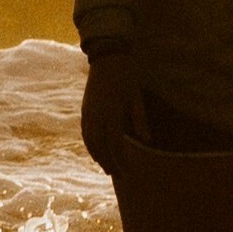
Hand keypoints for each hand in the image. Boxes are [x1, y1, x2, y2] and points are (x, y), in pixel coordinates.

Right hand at [80, 46, 148, 164]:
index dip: (121, 159)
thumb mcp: (137, 96)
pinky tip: (96, 151)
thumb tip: (147, 141)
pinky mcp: (85, 108)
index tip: (128, 170)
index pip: (115, 144)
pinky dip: (90, 145)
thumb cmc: (127, 75)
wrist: (107, 56)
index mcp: (111, 112)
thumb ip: (140, 120)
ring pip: (90, 141)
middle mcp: (96, 115)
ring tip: (107, 167)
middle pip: (101, 146)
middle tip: (118, 175)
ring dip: (98, 156)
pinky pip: (85, 132)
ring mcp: (88, 112)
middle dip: (109, 162)